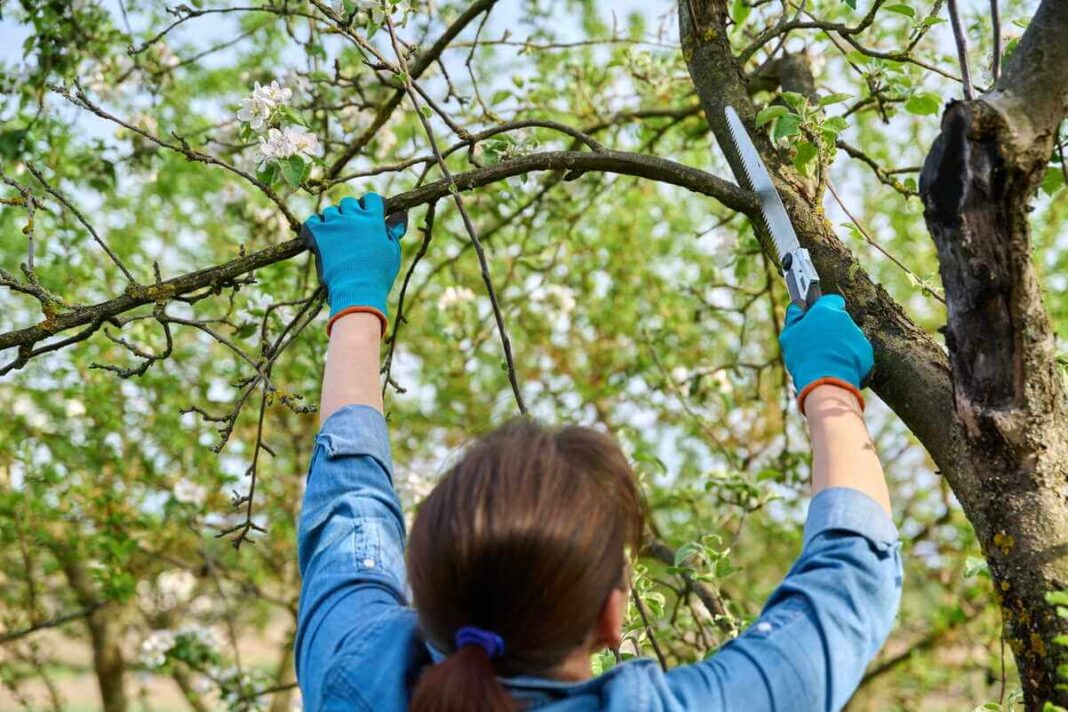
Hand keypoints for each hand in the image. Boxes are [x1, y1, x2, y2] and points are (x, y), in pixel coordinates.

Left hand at [301, 193, 406, 333]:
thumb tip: (401, 214)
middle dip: (350, 212)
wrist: (357, 289)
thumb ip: (394, 231)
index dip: (369, 205)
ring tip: (337, 235)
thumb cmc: (379, 274)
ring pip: (331, 210)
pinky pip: (312, 220)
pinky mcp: (319, 234)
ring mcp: (335, 224)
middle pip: (349, 202)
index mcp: (373, 219)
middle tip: (352, 228)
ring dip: (333, 219)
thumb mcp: (393, 252)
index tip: (369, 214)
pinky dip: (315, 226)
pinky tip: (320, 236)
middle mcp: (354, 217)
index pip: (371, 198)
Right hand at [779, 294, 873, 413]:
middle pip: (839, 320)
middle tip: (817, 344)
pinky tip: (837, 368)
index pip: (831, 300)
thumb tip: (799, 305)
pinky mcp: (867, 352)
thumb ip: (794, 315)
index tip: (815, 318)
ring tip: (826, 360)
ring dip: (840, 344)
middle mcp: (845, 319)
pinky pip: (856, 352)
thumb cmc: (804, 356)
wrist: (826, 381)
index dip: (823, 309)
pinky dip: (849, 358)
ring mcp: (858, 335)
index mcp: (826, 310)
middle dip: (831, 329)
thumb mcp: (789, 335)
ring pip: (848, 337)